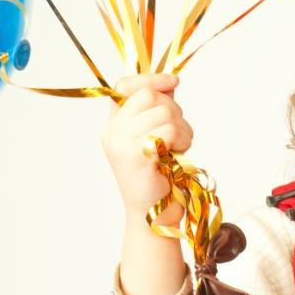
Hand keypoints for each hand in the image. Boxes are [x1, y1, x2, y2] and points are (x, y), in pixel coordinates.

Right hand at [102, 74, 191, 222]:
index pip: (125, 85)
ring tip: (180, 146)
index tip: (174, 82)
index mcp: (114, 124)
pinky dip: (181, 138)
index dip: (151, 78)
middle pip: (149, 95)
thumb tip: (170, 81)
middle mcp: (112, 131)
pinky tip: (179, 152)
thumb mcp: (155, 135)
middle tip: (179, 133)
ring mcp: (120, 143)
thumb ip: (158, 108)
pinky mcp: (134, 155)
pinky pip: (166, 130)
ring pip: (163, 112)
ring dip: (182, 128)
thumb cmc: (159, 175)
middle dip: (174, 109)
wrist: (154, 216)